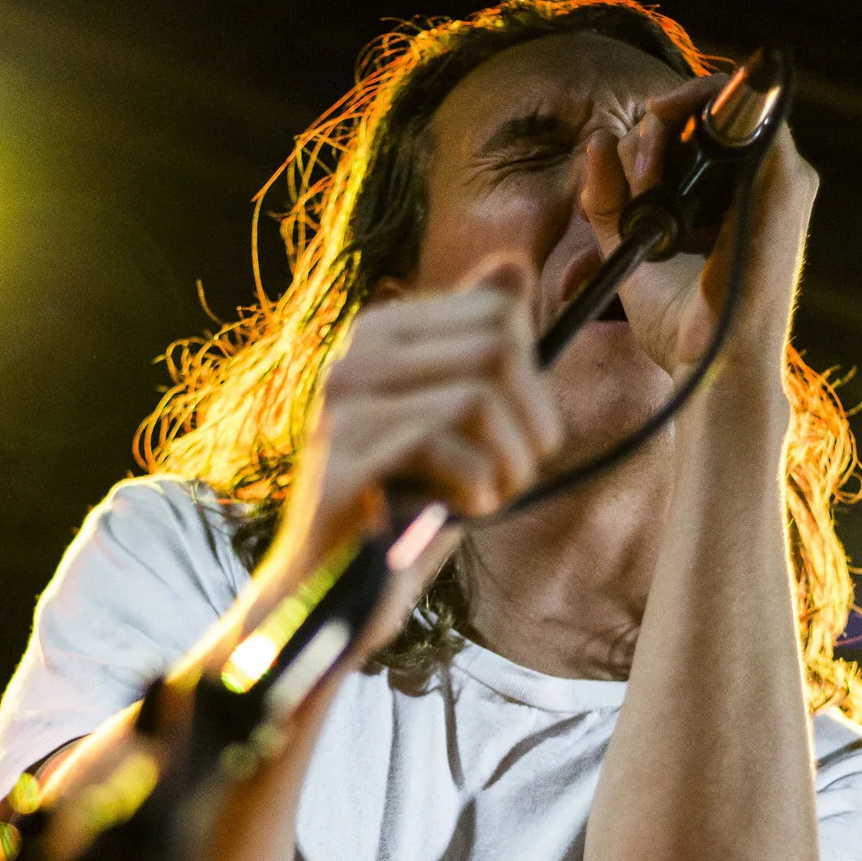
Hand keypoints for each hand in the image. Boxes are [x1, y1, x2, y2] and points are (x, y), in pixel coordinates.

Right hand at [271, 257, 561, 647]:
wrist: (327, 593)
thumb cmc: (400, 508)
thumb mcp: (455, 423)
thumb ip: (482, 352)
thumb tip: (515, 267)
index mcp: (383, 335)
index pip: (499, 311)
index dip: (534, 381)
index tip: (517, 436)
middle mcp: (356, 356)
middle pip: (498, 349)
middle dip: (531, 424)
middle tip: (511, 475)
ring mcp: (344, 405)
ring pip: (480, 398)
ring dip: (509, 462)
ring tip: (489, 497)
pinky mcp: (344, 458)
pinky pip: (447, 446)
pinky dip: (477, 489)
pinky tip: (460, 511)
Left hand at [581, 72, 818, 397]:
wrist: (713, 366)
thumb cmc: (681, 324)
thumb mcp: (632, 248)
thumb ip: (611, 198)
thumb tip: (599, 139)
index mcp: (741, 196)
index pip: (704, 125)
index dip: (664, 125)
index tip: (633, 153)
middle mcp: (770, 180)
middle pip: (707, 112)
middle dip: (655, 130)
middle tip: (634, 181)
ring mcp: (784, 177)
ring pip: (718, 108)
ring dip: (663, 134)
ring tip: (643, 191)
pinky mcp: (785, 179)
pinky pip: (743, 114)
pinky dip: (691, 127)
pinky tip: (657, 177)